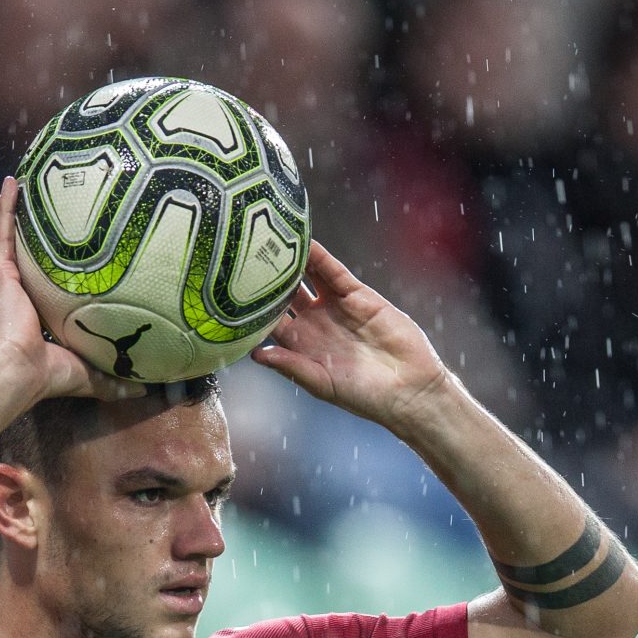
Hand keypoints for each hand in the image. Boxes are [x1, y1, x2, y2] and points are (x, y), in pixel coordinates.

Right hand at [0, 177, 145, 403]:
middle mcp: (16, 292)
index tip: (61, 248)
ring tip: (19, 184)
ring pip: (6, 236)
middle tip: (36, 202)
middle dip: (25, 228)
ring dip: (11, 210)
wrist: (20, 370)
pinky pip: (3, 232)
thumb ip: (116, 378)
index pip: (41, 281)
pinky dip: (5, 207)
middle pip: (20, 251)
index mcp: (34, 312)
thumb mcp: (91, 373)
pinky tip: (12, 183)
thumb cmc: (51, 375)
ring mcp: (4, 280)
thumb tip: (145, 389)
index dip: (46, 264)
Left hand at [251, 243, 452, 431]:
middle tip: (241, 258)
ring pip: (306, 277)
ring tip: (269, 241)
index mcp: (300, 345)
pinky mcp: (357, 295)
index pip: (268, 321)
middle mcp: (314, 323)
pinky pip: (333, 272)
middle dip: (265, 279)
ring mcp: (334, 307)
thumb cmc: (364, 396)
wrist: (408, 387)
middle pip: (283, 294)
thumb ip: (290, 366)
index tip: (229, 293)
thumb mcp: (321, 384)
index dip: (251, 308)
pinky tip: (303, 242)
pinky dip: (319, 257)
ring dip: (290, 262)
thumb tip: (255, 354)